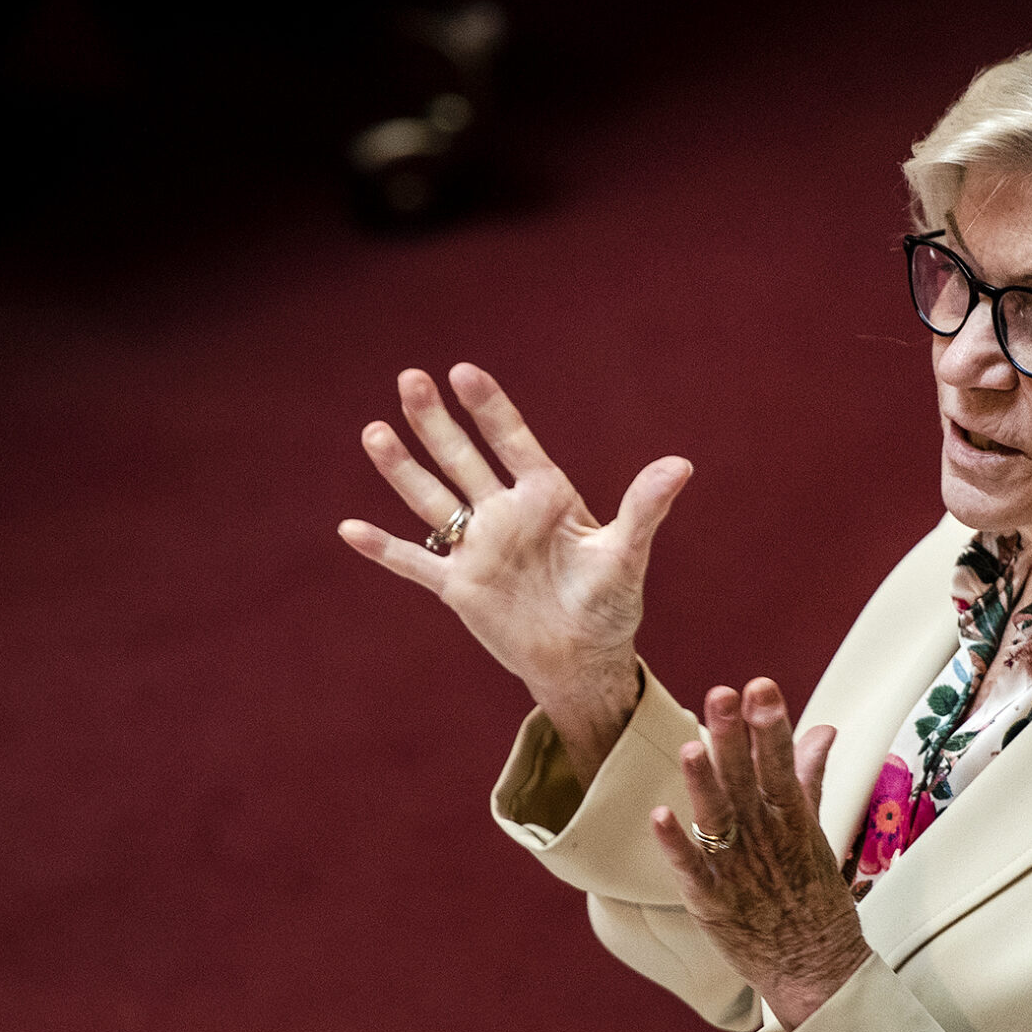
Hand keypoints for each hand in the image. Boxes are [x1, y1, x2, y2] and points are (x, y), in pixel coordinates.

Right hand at [339, 364, 691, 785]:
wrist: (584, 660)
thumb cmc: (611, 605)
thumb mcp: (628, 554)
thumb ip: (644, 507)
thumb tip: (680, 464)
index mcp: (546, 497)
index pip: (511, 440)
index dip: (488, 407)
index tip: (463, 371)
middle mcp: (505, 514)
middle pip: (461, 458)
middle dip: (435, 421)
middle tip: (410, 379)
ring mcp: (478, 548)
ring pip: (432, 499)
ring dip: (402, 469)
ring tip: (374, 432)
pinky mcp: (459, 586)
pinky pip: (415, 562)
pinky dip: (384, 548)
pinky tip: (350, 528)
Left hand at [649, 679, 872, 1029]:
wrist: (814, 968)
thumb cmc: (813, 897)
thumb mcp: (816, 829)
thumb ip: (810, 775)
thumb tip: (822, 728)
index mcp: (790, 818)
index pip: (780, 763)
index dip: (770, 725)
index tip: (761, 687)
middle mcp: (764, 838)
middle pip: (746, 781)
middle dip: (735, 738)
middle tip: (724, 694)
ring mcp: (736, 869)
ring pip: (717, 818)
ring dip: (704, 785)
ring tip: (692, 748)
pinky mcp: (710, 900)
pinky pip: (690, 868)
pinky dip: (675, 844)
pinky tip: (660, 816)